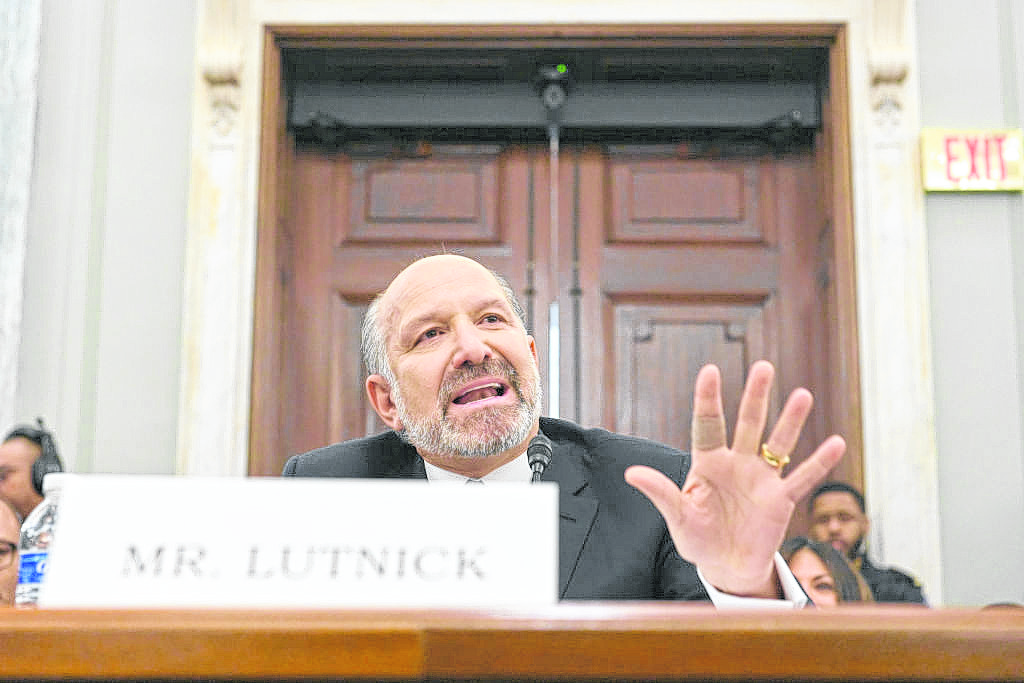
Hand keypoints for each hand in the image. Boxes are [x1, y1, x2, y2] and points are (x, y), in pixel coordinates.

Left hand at [624, 360, 845, 597]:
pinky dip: (819, 462)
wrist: (726, 566)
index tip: (710, 371)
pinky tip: (836, 443)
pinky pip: (802, 478)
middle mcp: (737, 463)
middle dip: (755, 396)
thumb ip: (660, 492)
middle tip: (764, 367)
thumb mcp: (677, 516)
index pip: (708, 424)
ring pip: (778, 443)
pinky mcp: (781, 499)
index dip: (708, 398)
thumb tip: (631, 473)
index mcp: (708, 462)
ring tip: (802, 395)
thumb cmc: (698, 538)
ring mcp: (761, 478)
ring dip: (790, 420)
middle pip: (747, 423)